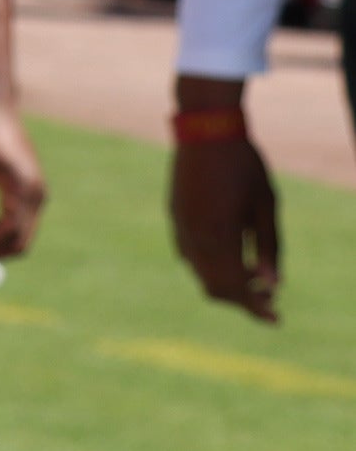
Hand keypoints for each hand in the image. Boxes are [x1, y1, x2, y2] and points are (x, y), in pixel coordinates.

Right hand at [172, 112, 282, 321]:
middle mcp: (194, 236)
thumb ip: (269, 247)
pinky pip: (188, 255)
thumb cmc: (244, 166)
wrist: (205, 131)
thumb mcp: (266, 206)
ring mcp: (180, 227)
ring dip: (225, 283)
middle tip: (268, 297)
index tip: (276, 319)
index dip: (257, 308)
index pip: (238, 287)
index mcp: (220, 235)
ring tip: (252, 275)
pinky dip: (209, 266)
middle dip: (242, 300)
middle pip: (215, 288)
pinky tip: (228, 254)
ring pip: (199, 274)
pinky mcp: (175, 217)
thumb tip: (272, 284)